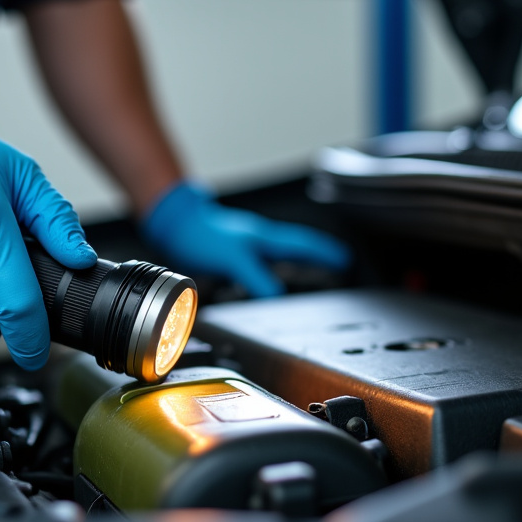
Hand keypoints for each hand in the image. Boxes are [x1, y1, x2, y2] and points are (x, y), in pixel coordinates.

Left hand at [141, 182, 350, 297]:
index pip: (305, 245)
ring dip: (299, 261)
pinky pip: (262, 263)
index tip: (346, 260)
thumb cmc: (201, 234)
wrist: (174, 225)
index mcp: (266, 238)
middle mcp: (261, 240)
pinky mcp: (234, 254)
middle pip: (299, 247)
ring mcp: (248, 246)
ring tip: (314, 271)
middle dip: (320, 255)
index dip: (326, 254)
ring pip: (282, 254)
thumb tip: (277, 297)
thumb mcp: (235, 259)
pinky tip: (269, 278)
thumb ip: (257, 278)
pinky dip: (273, 271)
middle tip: (340, 263)